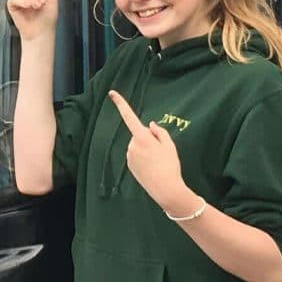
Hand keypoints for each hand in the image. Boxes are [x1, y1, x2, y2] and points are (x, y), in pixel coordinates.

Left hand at [109, 90, 196, 216]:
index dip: (121, 103)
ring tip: (158, 161)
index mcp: (142, 137)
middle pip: (140, 134)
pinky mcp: (130, 166)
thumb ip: (160, 132)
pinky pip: (137, 156)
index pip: (129, 116)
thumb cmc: (170, 165)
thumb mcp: (170, 145)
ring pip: (138, 146)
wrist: (165, 189)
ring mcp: (129, 156)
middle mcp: (132, 145)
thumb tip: (151, 125)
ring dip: (146, 149)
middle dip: (149, 138)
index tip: (112, 92)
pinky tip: (152, 167)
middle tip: (161, 152)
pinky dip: (144, 158)